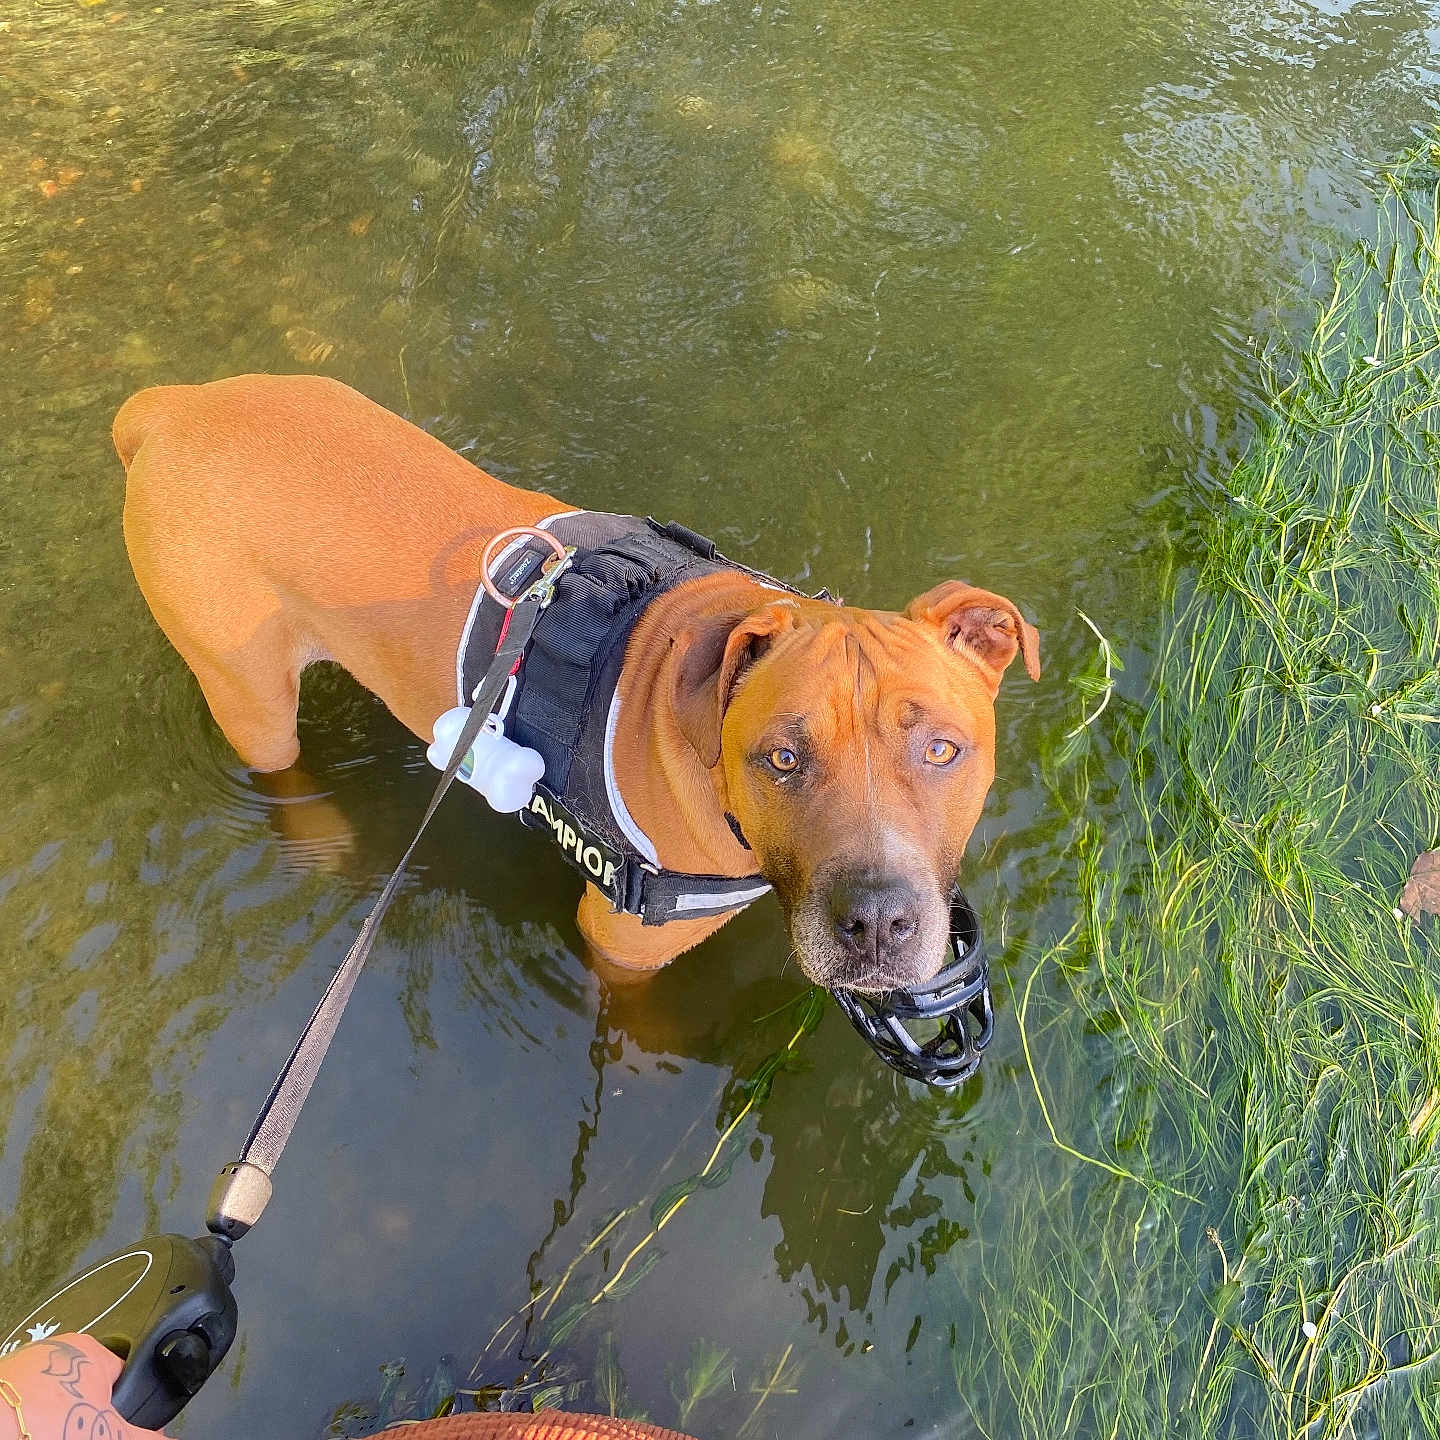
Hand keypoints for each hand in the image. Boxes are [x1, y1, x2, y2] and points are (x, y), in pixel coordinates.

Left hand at [0, 1334, 167, 1439]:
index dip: (118, 1406)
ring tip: (49, 1437)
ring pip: (48, 1399)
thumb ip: (143, 1437)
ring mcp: (20, 1367)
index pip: (118, 1375)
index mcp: (89, 1349)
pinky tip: (28, 1435)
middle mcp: (54, 1348)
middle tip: (79, 1434)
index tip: (109, 1427)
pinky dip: (26, 1423)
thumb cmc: (50, 1423)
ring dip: (51, 1420)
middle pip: (81, 1390)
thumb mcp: (109, 1434)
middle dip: (82, 1415)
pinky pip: (21, 1406)